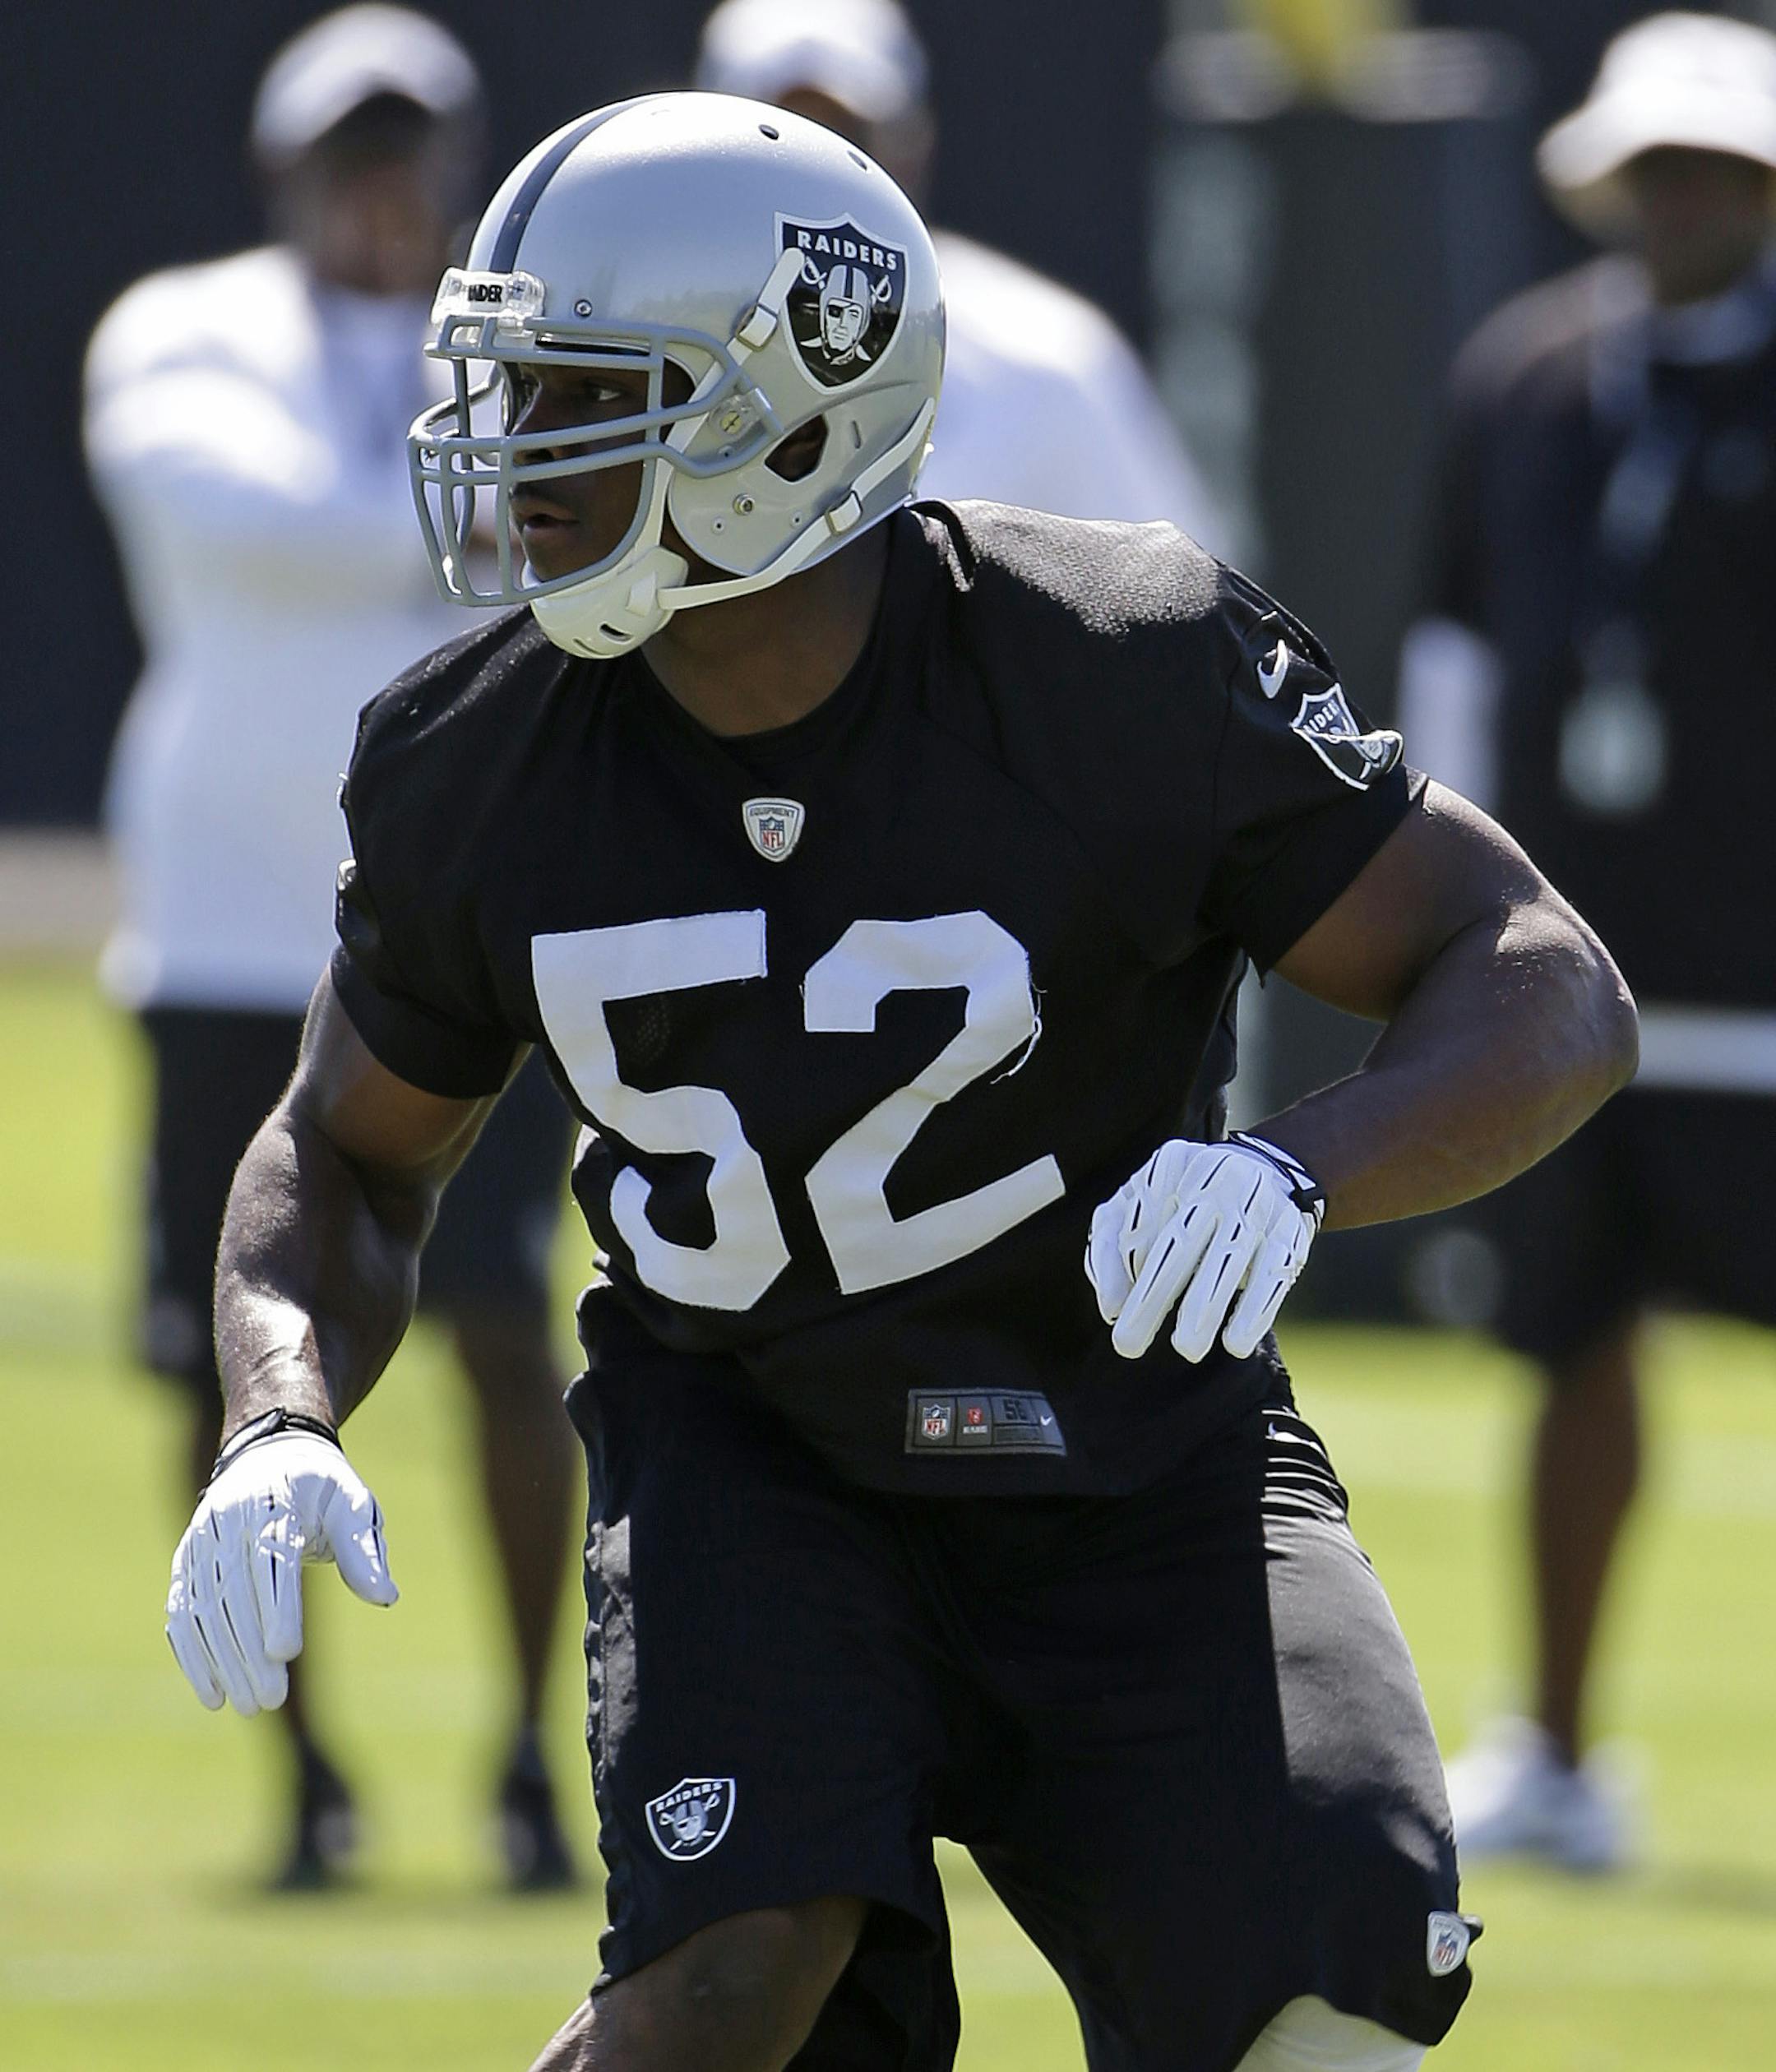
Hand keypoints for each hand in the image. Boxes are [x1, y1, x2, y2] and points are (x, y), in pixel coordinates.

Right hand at [165, 1426, 397, 1716]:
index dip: (277, 1606)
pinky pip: (183, 1613)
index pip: (272, 1559)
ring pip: (205, 1609)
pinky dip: (193, 1656)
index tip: (288, 1652)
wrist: (268, 1457)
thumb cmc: (322, 1489)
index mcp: (275, 1502)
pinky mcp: (185, 1563)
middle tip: (272, 1699)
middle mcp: (228, 1521)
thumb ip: (363, 1550)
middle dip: (249, 1650)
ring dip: (223, 1662)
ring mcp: (200, 1543)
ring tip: (249, 1706)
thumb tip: (385, 1597)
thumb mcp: (353, 1504)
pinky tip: (212, 1695)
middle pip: (233, 1592)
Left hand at [1085, 1133, 1324, 1362]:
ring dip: (1204, 1308)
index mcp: (1172, 1163)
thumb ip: (1108, 1250)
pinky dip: (1255, 1310)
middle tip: (1128, 1346)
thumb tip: (1111, 1308)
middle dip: (1152, 1297)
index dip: (1127, 1267)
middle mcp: (1217, 1176)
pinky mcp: (1290, 1230)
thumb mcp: (1135, 1207)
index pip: (1140, 1222)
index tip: (1118, 1312)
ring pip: (1226, 1259)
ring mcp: (1257, 1202)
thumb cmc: (1181, 1201)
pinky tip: (1236, 1343)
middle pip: (1179, 1243)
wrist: (1266, 1171)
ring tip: (1186, 1349)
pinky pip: (1272, 1274)